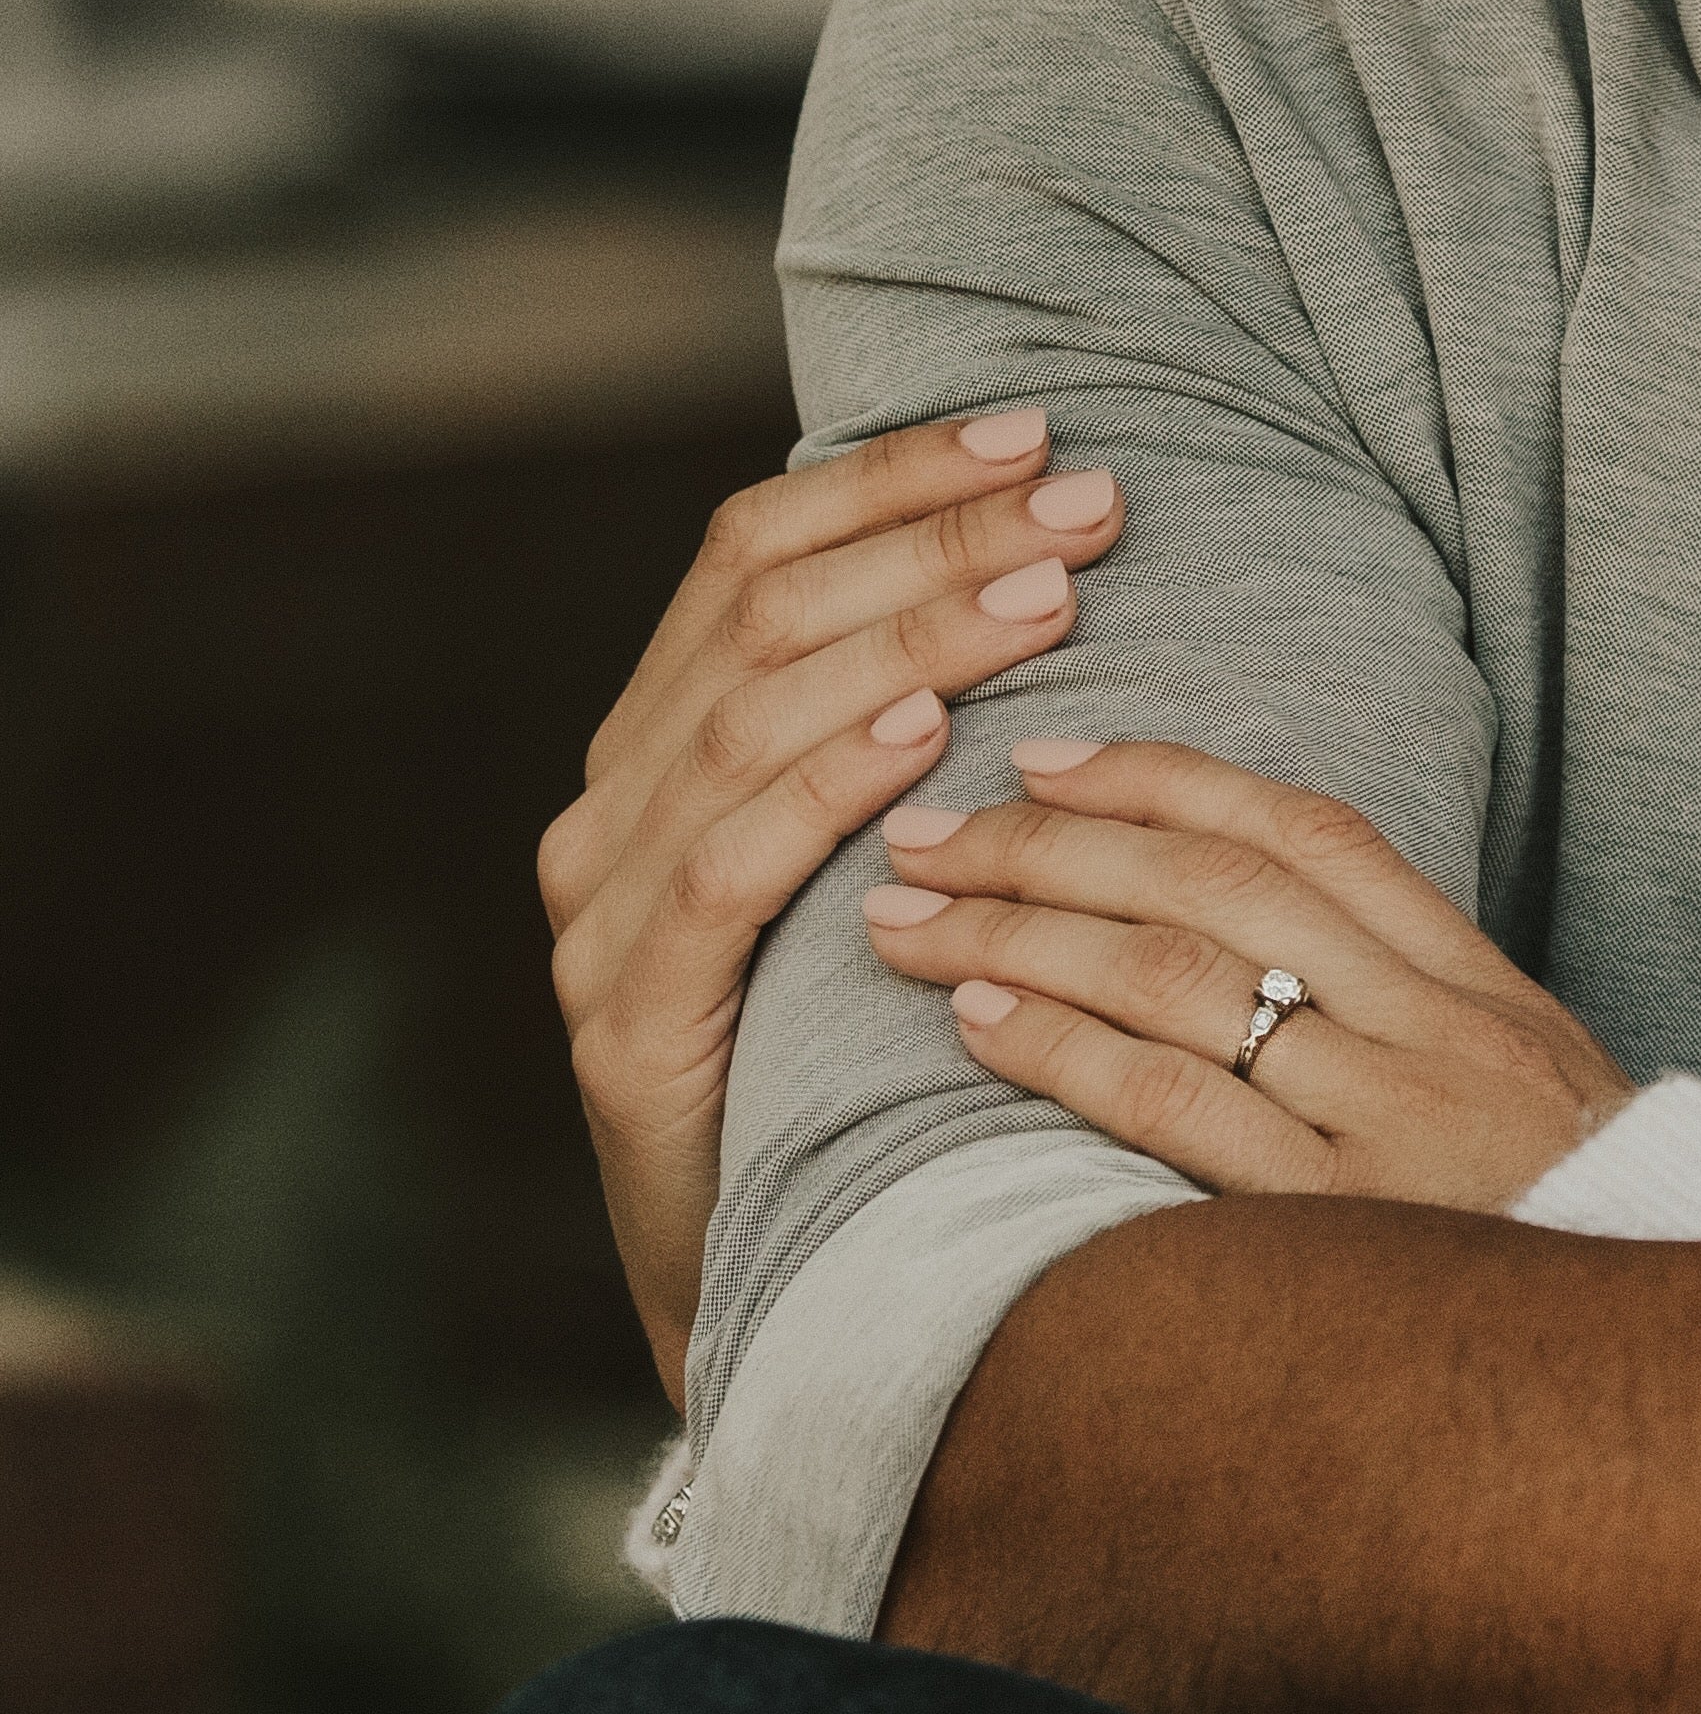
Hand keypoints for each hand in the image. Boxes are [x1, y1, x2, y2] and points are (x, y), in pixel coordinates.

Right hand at [544, 409, 1133, 1406]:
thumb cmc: (858, 1049)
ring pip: (752, 725)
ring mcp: (604, 918)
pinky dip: (826, 790)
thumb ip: (906, 725)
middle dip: (932, 542)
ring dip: (910, 641)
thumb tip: (1036, 557)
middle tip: (1084, 502)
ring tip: (1046, 590)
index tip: (1032, 434)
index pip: (757, 555)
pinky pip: (730, 874)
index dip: (889, 483)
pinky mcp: (627, 1028)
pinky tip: (928, 737)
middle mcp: (611, 811)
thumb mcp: (883, 859)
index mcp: (662, 746)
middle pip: (764, 618)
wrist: (782, 1279)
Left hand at [860, 739, 1637, 1207]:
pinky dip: (1069, 1052)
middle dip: (1055, 844)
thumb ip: (1411, 1016)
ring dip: (1025, 934)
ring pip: (1182, 977)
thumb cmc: (1569, 1231)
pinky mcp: (1339, 1220)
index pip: (1310, 834)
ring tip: (916, 924)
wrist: (1660, 1369)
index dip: (1169, 778)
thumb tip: (1250, 954)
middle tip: (931, 837)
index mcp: (1476, 984)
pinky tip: (984, 1025)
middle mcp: (1434, 1029)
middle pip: (1218, 884)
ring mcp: (1390, 1120)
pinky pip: (1179, 1108)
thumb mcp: (1524, 1094)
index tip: (1048, 761)